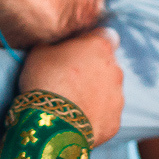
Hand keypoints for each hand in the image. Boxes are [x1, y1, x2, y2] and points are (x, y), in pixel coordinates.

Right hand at [19, 28, 123, 145]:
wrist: (53, 122)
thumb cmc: (46, 80)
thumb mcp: (41, 50)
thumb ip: (57, 44)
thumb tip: (56, 44)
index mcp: (100, 47)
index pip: (106, 35)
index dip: (92, 42)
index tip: (78, 50)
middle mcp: (115, 70)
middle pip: (107, 64)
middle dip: (93, 69)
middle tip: (70, 78)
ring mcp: (118, 97)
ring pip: (109, 90)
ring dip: (95, 93)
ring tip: (72, 102)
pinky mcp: (114, 122)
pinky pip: (106, 114)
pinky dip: (95, 115)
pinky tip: (77, 119)